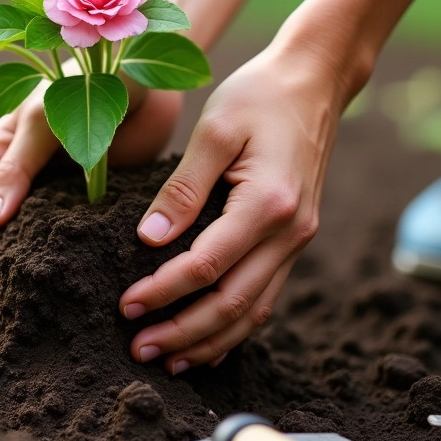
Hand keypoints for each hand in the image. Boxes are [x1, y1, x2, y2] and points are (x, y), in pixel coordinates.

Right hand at [0, 81, 182, 321]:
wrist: (150, 79)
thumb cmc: (91, 80)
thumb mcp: (47, 116)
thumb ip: (17, 165)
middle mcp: (11, 179)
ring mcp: (45, 196)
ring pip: (13, 246)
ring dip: (5, 282)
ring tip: (5, 323)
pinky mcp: (79, 209)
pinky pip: (57, 246)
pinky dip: (49, 274)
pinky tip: (56, 303)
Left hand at [118, 44, 343, 372]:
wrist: (315, 81)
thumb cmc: (258, 95)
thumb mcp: (214, 129)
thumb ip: (183, 187)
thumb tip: (148, 240)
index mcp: (269, 204)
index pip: (207, 266)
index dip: (164, 292)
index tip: (125, 306)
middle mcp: (291, 232)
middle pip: (234, 304)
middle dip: (184, 333)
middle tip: (138, 351)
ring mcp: (299, 240)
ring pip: (254, 311)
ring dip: (210, 341)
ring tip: (168, 359)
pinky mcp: (295, 239)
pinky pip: (265, 295)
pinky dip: (235, 325)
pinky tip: (206, 340)